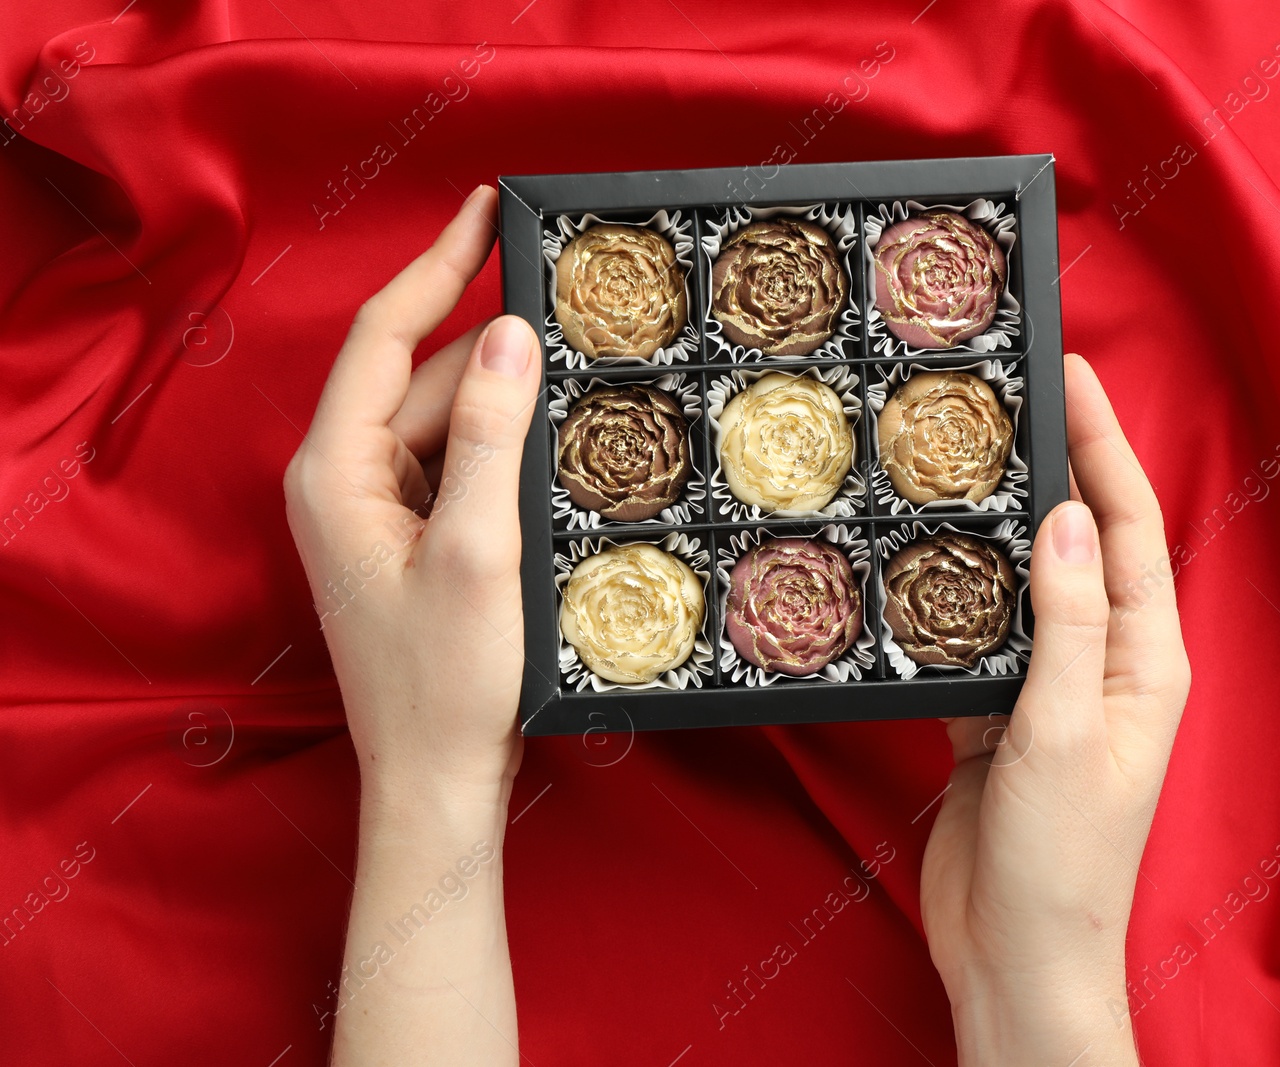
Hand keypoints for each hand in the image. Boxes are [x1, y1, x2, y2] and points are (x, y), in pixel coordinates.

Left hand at [283, 184, 539, 812]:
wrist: (435, 781)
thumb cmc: (448, 680)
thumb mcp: (478, 548)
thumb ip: (490, 435)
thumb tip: (508, 333)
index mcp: (336, 471)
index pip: (383, 336)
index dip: (440, 263)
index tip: (489, 205)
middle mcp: (344, 481)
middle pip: (419, 375)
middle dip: (486, 333)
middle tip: (566, 288)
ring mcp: (377, 513)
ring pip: (444, 421)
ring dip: (502, 394)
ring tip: (578, 363)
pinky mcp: (412, 542)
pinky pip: (457, 466)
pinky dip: (501, 445)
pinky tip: (555, 439)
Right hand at [921, 353, 1189, 1065]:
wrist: (1016, 955)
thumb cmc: (1062, 861)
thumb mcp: (1063, 730)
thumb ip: (1065, 622)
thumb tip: (1065, 520)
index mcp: (1145, 661)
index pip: (1130, 527)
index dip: (1103, 447)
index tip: (1071, 375)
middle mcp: (1104, 665)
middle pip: (1081, 542)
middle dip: (1053, 467)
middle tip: (1008, 399)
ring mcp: (1047, 691)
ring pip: (1024, 584)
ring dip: (998, 526)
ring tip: (959, 460)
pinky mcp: (996, 719)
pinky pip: (978, 637)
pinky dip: (953, 596)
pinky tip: (923, 560)